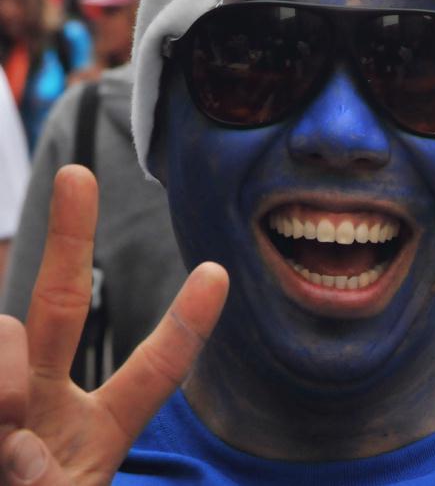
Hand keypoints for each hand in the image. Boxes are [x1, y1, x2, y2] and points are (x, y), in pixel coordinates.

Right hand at [0, 165, 227, 484]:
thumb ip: (53, 483)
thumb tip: (14, 442)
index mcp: (93, 437)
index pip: (150, 372)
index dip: (185, 324)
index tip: (217, 272)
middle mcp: (41, 408)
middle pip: (57, 307)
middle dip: (68, 237)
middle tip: (77, 175)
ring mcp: (0, 406)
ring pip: (3, 336)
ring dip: (4, 380)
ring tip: (7, 442)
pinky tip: (3, 444)